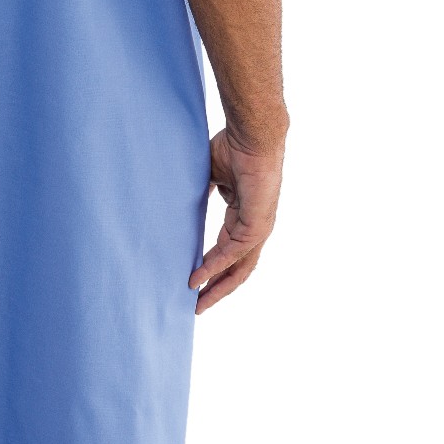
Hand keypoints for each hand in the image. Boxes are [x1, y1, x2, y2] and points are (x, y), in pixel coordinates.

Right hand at [189, 125, 285, 313]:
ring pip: (238, 269)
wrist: (251, 136)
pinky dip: (215, 267)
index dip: (211, 270)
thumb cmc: (233, 148)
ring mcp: (258, 228)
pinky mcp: (257, 225)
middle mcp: (254, 227)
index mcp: (243, 217)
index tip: (192, 282)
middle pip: (237, 269)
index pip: (228, 252)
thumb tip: (185, 202)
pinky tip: (198, 278)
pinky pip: (234, 253)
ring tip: (197, 303)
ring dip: (217, 287)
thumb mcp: (213, 176)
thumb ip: (204, 194)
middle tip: (197, 307)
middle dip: (216, 289)